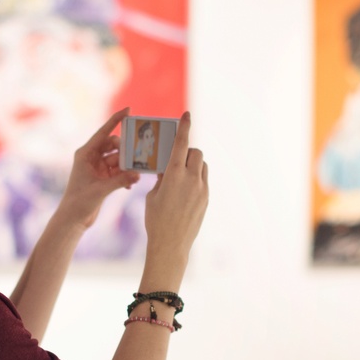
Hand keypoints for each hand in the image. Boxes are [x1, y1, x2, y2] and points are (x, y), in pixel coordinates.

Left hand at [56, 108, 140, 228]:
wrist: (73, 219)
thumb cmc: (79, 202)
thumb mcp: (101, 190)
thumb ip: (120, 180)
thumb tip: (138, 174)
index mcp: (85, 153)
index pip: (104, 132)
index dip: (116, 120)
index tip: (129, 110)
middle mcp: (91, 158)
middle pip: (114, 145)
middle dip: (126, 151)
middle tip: (138, 156)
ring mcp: (98, 168)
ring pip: (118, 159)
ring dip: (127, 166)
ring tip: (134, 175)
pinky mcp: (103, 178)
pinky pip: (119, 171)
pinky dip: (125, 176)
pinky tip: (129, 185)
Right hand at [145, 111, 208, 262]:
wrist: (171, 245)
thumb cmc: (156, 220)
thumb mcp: (152, 195)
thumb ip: (162, 179)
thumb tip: (168, 171)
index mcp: (174, 174)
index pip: (181, 144)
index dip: (184, 127)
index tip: (187, 114)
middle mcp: (192, 179)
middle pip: (195, 153)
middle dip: (187, 152)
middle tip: (176, 159)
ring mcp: (202, 189)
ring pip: (202, 166)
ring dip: (193, 164)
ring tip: (180, 175)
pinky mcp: (206, 199)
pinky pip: (204, 180)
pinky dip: (196, 178)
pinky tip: (184, 190)